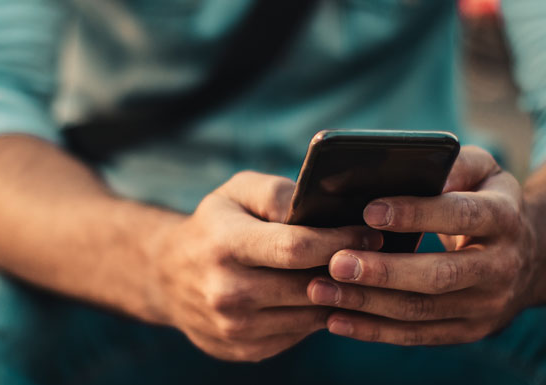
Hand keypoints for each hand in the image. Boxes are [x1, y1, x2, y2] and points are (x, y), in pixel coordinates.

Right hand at [146, 171, 381, 361]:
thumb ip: (278, 192)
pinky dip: (316, 316)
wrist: (167, 276)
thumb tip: (320, 206)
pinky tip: (325, 297)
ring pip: (310, 315)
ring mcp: (234, 327)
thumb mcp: (236, 192)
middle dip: (349, 271)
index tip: (371, 234)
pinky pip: (299, 334)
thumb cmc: (214, 225)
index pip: (296, 248)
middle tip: (378, 257)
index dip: (340, 241)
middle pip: (308, 286)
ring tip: (359, 276)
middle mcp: (226, 291)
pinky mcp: (244, 350)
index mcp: (225, 245)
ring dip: (340, 298)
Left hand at [306, 146, 545, 345]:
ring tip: (320, 289)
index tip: (368, 211)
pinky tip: (335, 319)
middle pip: (439, 275)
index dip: (416, 214)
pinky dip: (373, 330)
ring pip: (422, 310)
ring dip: (367, 304)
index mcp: (505, 217)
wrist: (529, 256)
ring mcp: (488, 305)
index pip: (461, 215)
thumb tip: (411, 166)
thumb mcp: (481, 170)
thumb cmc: (483, 199)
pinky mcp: (469, 330)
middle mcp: (502, 266)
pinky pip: (417, 335)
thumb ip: (452, 163)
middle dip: (384, 271)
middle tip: (335, 262)